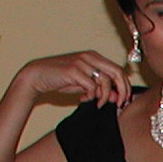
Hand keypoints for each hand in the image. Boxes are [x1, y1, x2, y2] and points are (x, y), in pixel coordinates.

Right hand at [16, 51, 134, 108]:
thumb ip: (100, 89)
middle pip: (117, 73)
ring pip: (105, 81)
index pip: (118, 70)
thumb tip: (117, 98)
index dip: (125, 86)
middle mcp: (90, 56)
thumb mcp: (84, 85)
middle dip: (122, 91)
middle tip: (119, 104)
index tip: (124, 101)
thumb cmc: (61, 80)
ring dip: (104, 96)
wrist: (37, 75)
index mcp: (94, 57)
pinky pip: (91, 86)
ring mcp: (81, 62)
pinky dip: (91, 95)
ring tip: (97, 104)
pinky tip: (83, 99)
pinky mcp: (73, 70)